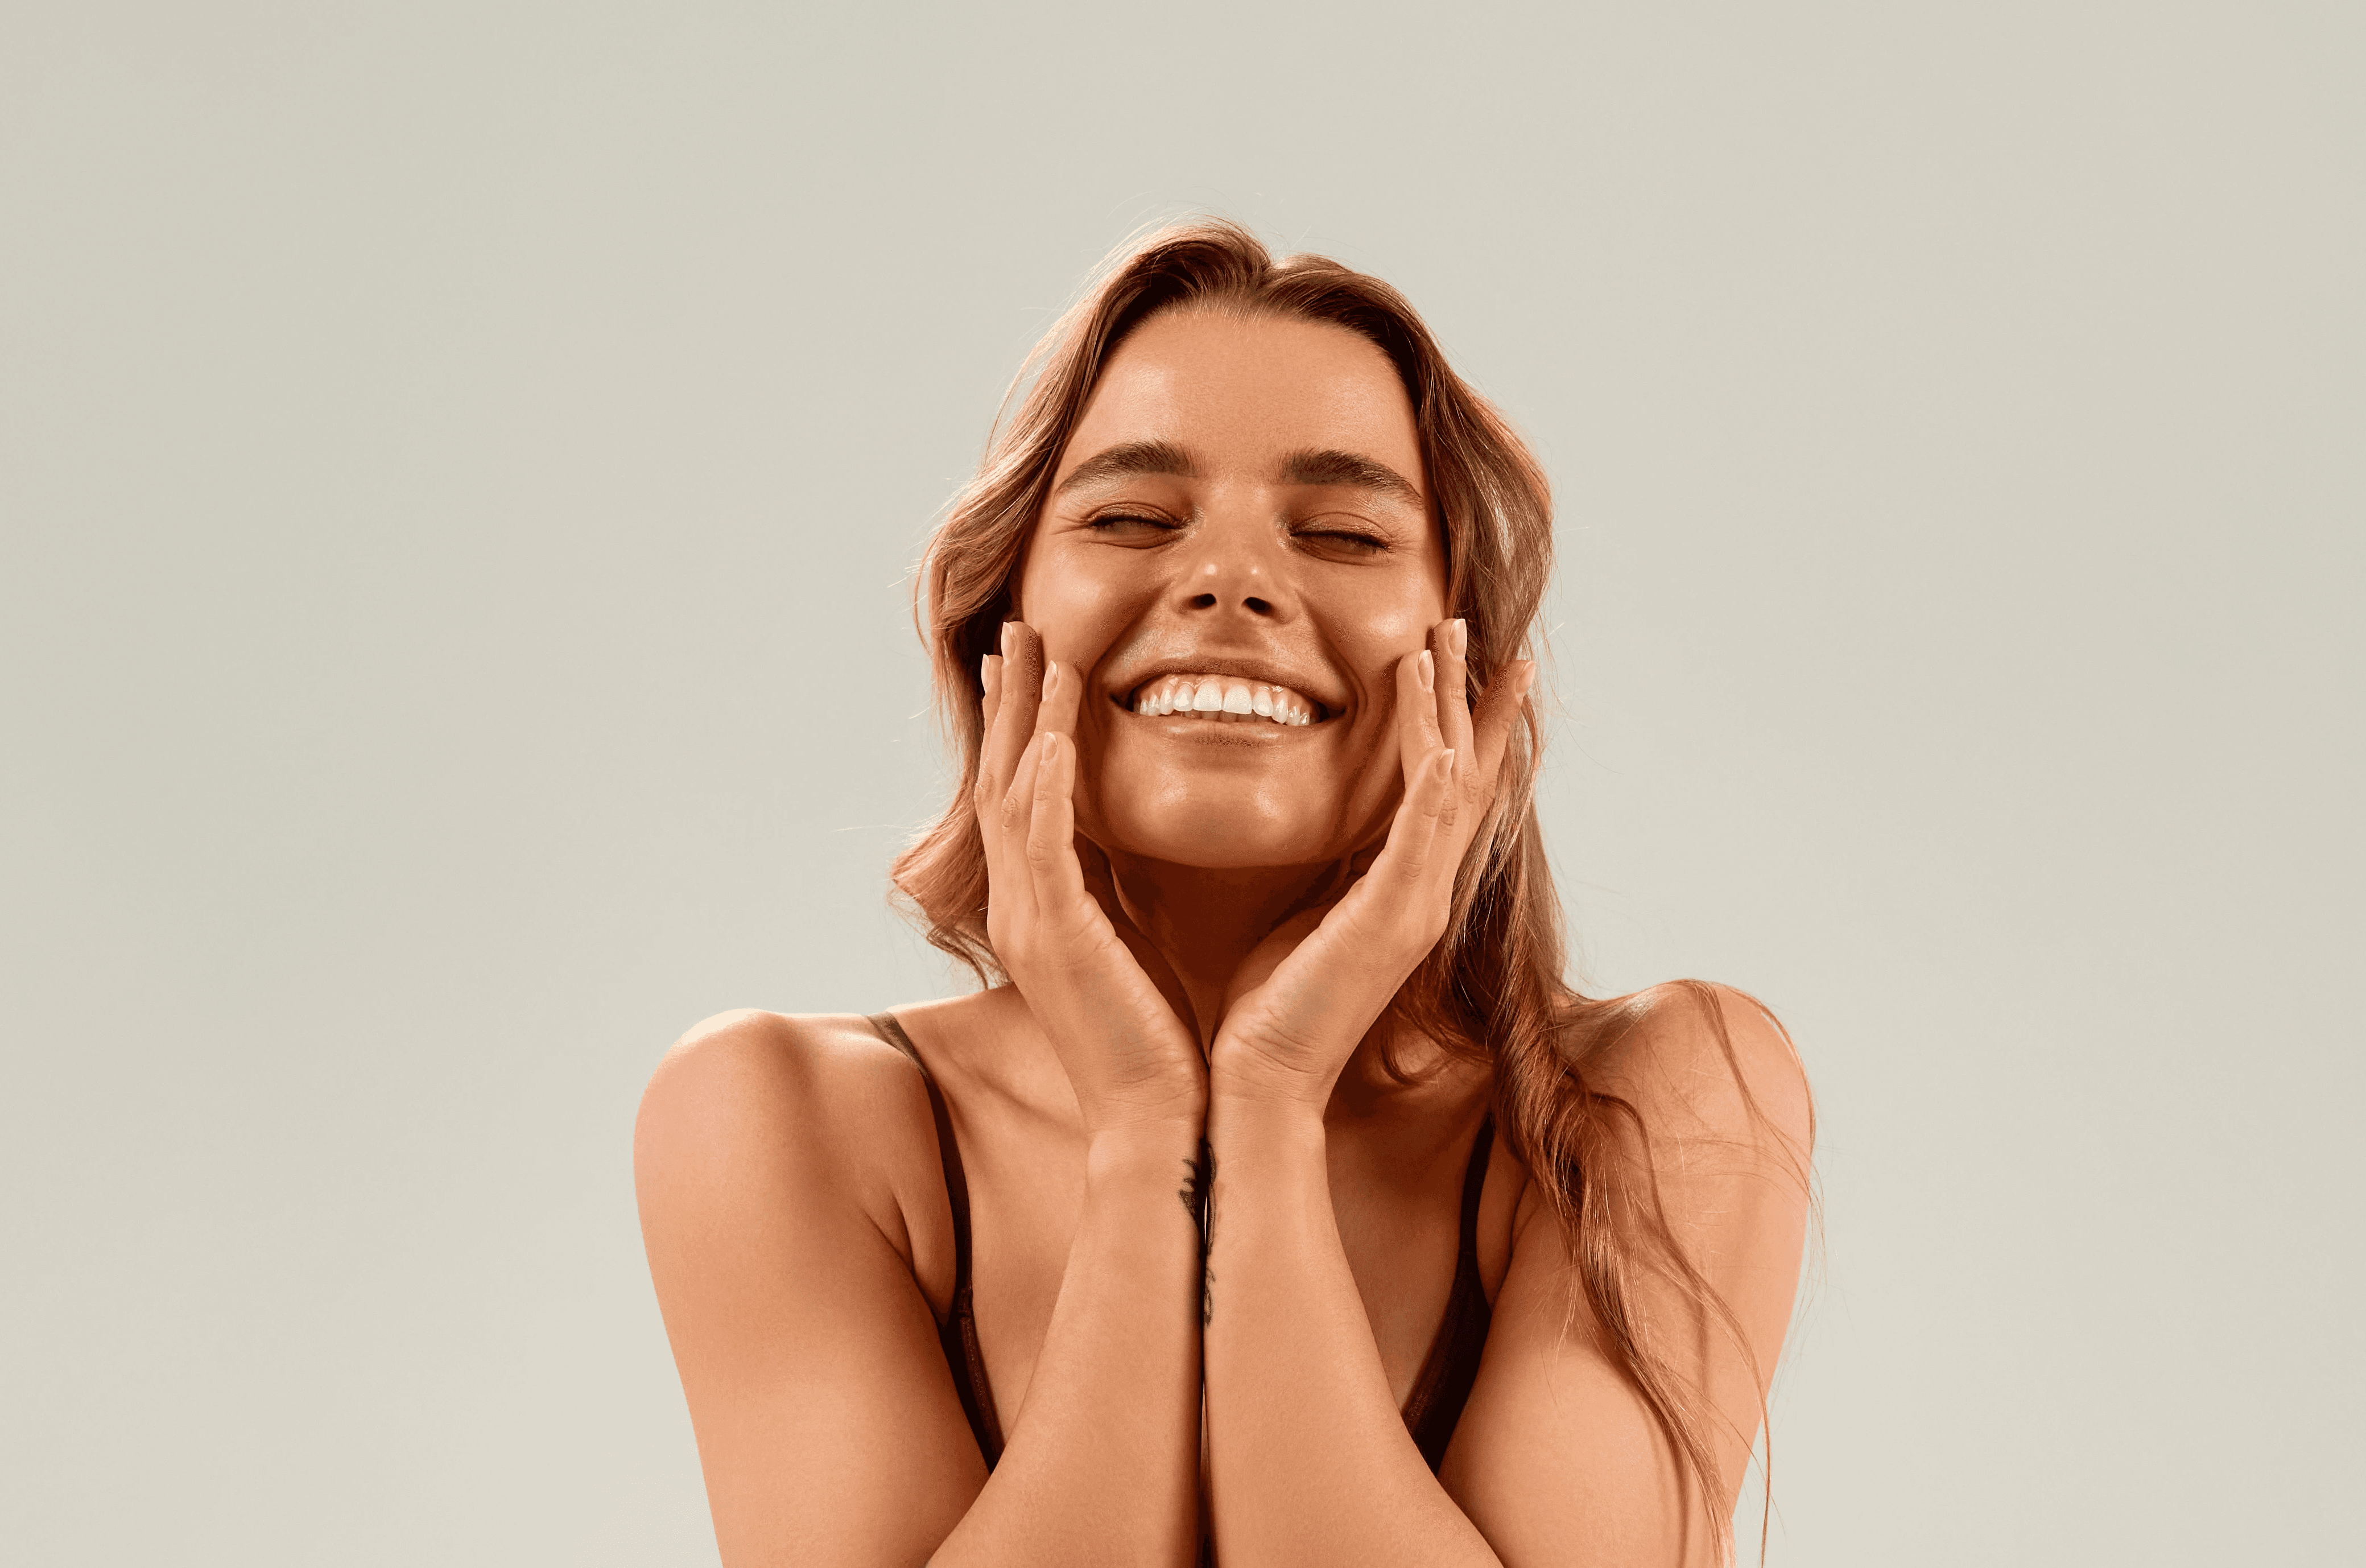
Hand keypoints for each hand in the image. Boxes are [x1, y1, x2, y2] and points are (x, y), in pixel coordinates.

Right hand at [977, 622, 1207, 1134]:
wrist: (1160, 1124)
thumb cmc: (1158, 1045)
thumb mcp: (1134, 947)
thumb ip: (1119, 896)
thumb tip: (1131, 854)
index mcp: (1042, 910)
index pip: (1022, 797)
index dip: (1023, 728)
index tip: (1034, 665)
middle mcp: (1022, 909)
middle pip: (1003, 779)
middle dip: (1010, 702)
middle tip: (1016, 631)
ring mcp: (1032, 924)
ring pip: (1016, 796)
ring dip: (1027, 720)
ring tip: (1039, 652)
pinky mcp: (1058, 940)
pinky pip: (1045, 846)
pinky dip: (1050, 785)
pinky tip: (1060, 734)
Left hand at [1207, 619, 1532, 1109]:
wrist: (1258, 1084)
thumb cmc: (1265, 1007)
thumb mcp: (1294, 911)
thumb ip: (1316, 866)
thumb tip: (1303, 822)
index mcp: (1398, 886)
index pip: (1440, 786)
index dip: (1455, 720)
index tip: (1462, 657)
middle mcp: (1422, 890)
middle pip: (1464, 771)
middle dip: (1469, 695)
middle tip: (1473, 623)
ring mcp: (1414, 906)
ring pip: (1449, 786)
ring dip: (1449, 711)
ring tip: (1447, 643)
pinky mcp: (1389, 923)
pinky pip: (1421, 839)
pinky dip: (1433, 786)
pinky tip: (1439, 743)